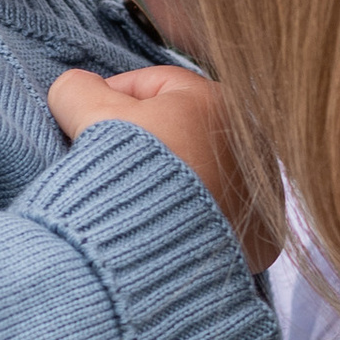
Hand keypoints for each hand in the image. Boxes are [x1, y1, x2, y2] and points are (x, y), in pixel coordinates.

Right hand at [47, 64, 279, 273]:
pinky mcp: (261, 238)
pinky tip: (167, 226)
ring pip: (207, 173)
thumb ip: (78, 89)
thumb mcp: (89, 117)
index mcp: (216, 100)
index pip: (156, 85)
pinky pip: (223, 215)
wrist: (150, 254)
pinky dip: (197, 217)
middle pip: (186, 129)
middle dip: (149, 141)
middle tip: (109, 164)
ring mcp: (262, 192)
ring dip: (176, 179)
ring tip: (137, 199)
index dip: (114, 98)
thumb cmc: (125, 178)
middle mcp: (252, 142)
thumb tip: (77, 87)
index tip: (89, 122)